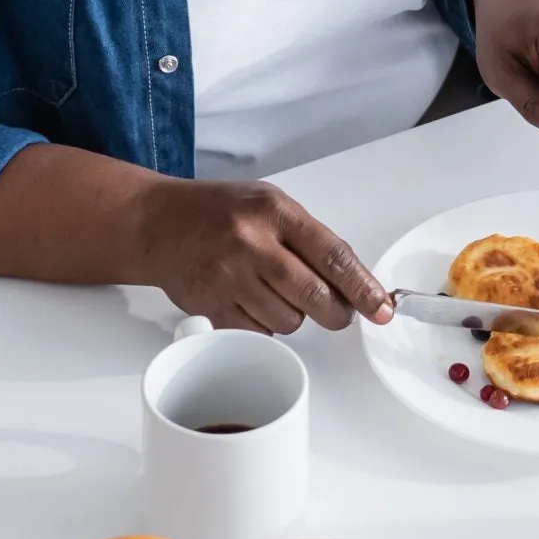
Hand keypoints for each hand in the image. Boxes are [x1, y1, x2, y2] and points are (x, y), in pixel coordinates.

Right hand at [135, 177, 391, 333]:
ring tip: (277, 294)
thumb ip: (309, 239)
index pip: (333, 255)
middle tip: (338, 313)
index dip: (362, 287)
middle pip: (315, 296)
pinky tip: (253, 303)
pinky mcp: (209, 306)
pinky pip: (257, 333)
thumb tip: (354, 283)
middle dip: (336, 313)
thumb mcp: (271, 205)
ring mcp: (229, 277)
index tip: (381, 307)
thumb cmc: (221, 212)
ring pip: (289, 321)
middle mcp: (252, 244)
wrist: (157, 223)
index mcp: (276, 212)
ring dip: (295, 316)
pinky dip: (265, 326)